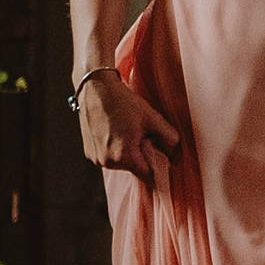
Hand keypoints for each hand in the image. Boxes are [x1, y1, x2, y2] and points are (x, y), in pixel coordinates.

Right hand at [76, 66, 182, 189]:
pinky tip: (116, 131)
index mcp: (123, 157)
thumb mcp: (152, 118)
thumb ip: (169, 138)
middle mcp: (107, 162)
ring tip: (127, 131)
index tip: (159, 152)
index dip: (157, 165)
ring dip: (127, 152)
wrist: (95, 89)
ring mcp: (95, 158)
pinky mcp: (89, 152)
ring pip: (120, 163)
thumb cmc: (123, 102)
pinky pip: (108, 157)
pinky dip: (114, 148)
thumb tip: (175, 153)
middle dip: (141, 156)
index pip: (147, 175)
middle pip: (133, 168)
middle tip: (142, 135)